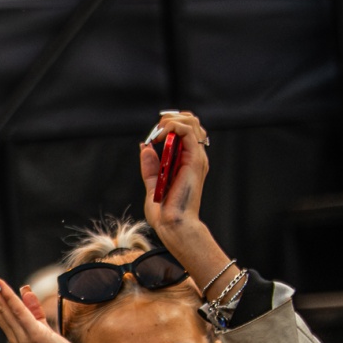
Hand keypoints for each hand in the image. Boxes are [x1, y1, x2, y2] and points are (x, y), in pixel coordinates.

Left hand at [138, 111, 231, 286]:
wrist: (172, 224)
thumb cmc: (164, 212)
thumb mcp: (152, 184)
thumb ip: (150, 166)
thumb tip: (145, 147)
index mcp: (188, 162)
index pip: (187, 131)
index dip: (170, 125)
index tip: (152, 135)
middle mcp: (195, 157)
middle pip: (192, 122)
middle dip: (171, 118)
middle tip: (155, 130)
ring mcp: (197, 157)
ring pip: (192, 121)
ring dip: (171, 120)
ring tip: (157, 132)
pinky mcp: (194, 159)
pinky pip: (188, 131)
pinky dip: (172, 127)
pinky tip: (159, 136)